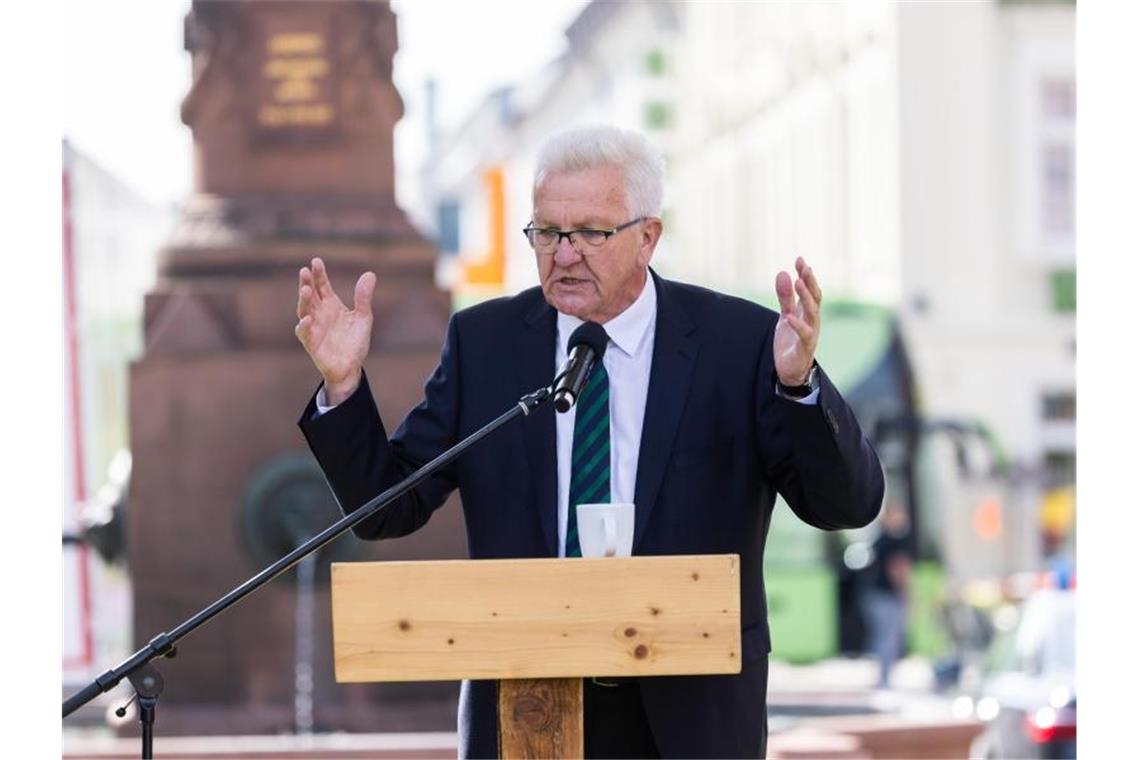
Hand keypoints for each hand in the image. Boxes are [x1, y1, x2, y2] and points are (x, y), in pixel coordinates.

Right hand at [295, 257, 376, 403]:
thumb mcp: (363, 317)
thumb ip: (363, 297)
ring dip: (303, 300)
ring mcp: (314, 327)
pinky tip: (308, 318)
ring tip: (305, 289)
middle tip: (305, 270)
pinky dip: (304, 325)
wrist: (351, 367)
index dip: (319, 274)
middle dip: (307, 282)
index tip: (316, 261)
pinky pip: (304, 332)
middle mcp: (320, 313)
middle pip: (310, 295)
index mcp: (331, 305)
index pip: (323, 286)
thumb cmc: (354, 342)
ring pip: (304, 310)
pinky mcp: (311, 342)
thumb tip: (370, 274)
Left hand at [773, 256, 821, 385]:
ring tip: (798, 283)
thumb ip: (785, 297)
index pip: (810, 290)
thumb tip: (782, 272)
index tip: (800, 259)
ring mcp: (811, 334)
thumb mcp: (786, 315)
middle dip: (810, 282)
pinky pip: (804, 335)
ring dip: (806, 297)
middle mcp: (813, 321)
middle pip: (815, 298)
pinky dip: (797, 325)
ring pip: (813, 313)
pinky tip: (788, 316)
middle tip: (804, 267)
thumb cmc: (790, 341)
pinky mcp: (804, 348)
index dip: (806, 275)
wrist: (790, 370)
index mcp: (808, 312)